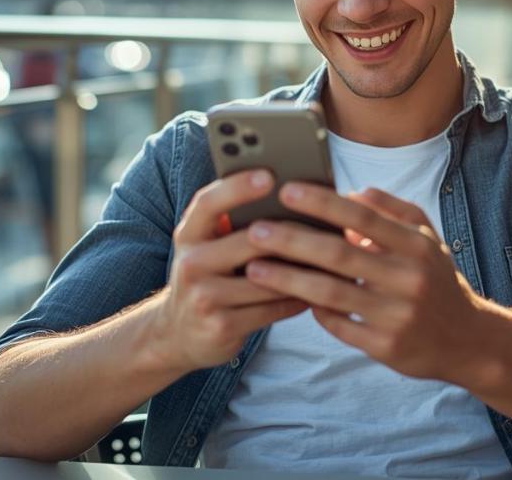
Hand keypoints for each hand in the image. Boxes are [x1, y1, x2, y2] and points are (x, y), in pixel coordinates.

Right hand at [153, 170, 307, 371]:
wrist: (179, 335)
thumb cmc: (209, 278)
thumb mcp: (207, 247)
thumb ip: (234, 225)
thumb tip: (290, 197)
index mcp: (189, 235)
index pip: (209, 203)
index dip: (238, 187)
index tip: (270, 175)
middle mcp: (191, 263)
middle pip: (249, 241)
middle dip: (291, 233)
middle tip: (327, 223)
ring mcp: (204, 297)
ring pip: (267, 278)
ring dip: (302, 270)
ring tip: (333, 258)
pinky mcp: (221, 326)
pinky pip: (271, 309)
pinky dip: (297, 299)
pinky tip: (317, 291)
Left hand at [244, 184, 487, 382]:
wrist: (467, 341)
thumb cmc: (436, 280)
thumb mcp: (426, 238)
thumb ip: (392, 210)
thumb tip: (351, 193)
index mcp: (416, 246)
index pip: (363, 217)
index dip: (322, 202)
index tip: (286, 190)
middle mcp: (408, 279)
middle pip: (339, 255)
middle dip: (292, 240)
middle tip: (255, 230)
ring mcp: (396, 315)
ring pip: (331, 293)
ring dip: (288, 279)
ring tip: (255, 268)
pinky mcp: (385, 347)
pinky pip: (338, 325)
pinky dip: (313, 310)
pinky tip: (288, 297)